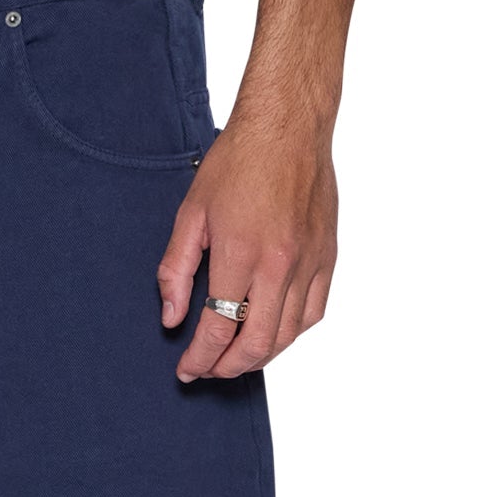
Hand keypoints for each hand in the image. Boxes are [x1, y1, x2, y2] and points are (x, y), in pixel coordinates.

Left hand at [157, 117, 338, 381]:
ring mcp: (308, 262)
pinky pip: (313, 314)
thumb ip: (176, 270)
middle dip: (228, 368)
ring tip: (235, 357)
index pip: (218, 329)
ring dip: (258, 356)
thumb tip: (171, 318)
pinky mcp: (327, 257)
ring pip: (286, 336)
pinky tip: (271, 334)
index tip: (187, 370)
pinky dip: (290, 334)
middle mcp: (279, 264)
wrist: (288, 126)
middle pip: (256, 344)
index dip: (199, 359)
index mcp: (240, 253)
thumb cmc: (238, 162)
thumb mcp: (191, 214)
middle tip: (209, 370)